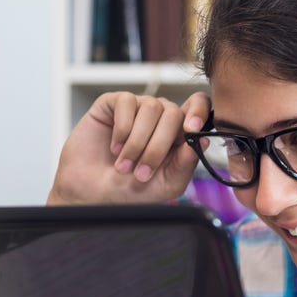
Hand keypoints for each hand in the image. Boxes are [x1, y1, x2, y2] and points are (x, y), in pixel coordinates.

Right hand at [48, 91, 210, 204]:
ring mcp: (138, 108)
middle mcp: (161, 117)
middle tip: (142, 171)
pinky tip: (114, 147)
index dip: (199, 111)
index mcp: (179, 132)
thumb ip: (187, 162)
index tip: (191, 129)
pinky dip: (122, 129)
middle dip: (158, 145)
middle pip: (174, 112)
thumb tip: (204, 139)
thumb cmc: (132, 189)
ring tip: (125, 164)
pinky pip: (126, 102)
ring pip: (151, 108)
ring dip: (138, 142)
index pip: (199, 105)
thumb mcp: (168, 183)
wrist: (92, 194)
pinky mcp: (112, 103)